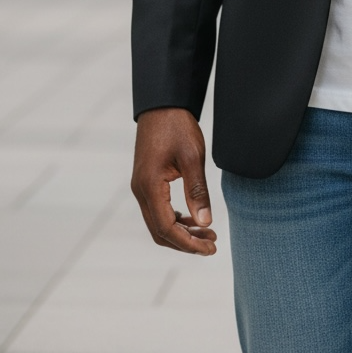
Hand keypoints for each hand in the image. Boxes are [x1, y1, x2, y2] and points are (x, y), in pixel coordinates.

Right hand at [131, 108, 216, 254]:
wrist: (162, 104)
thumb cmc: (177, 126)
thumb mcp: (192, 157)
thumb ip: (197, 190)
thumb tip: (205, 222)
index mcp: (149, 186)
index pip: (166, 227)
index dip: (188, 242)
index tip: (209, 248)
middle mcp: (140, 190)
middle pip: (160, 231)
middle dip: (185, 242)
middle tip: (211, 245)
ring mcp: (141, 187)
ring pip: (158, 222)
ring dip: (181, 232)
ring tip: (207, 234)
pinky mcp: (146, 181)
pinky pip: (158, 210)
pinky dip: (175, 219)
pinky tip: (193, 218)